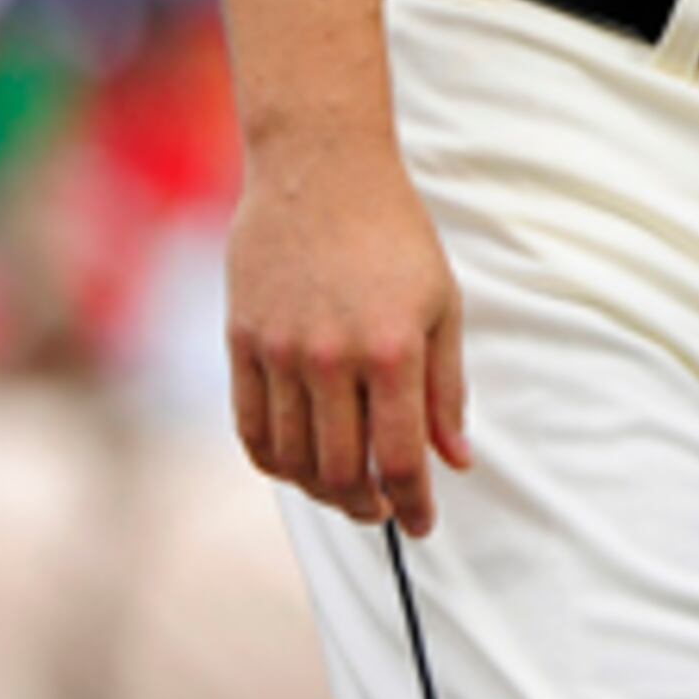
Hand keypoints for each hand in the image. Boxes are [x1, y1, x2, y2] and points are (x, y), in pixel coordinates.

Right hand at [225, 132, 469, 536]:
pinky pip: (251, 429)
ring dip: (321, 490)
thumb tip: (457, 459)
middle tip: (384, 510)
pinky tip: (298, 466)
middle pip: (342, 471)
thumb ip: (447, 388)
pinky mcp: (241, 344)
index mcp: (393, 350)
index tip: (423, 525)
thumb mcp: (443, 305)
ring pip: (293, 459)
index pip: (402, 457)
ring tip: (346, 491)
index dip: (414, 502)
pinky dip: (275, 462)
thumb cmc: (396, 237)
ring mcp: (280, 354)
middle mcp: (332, 360)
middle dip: (368, 505)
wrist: (321, 173)